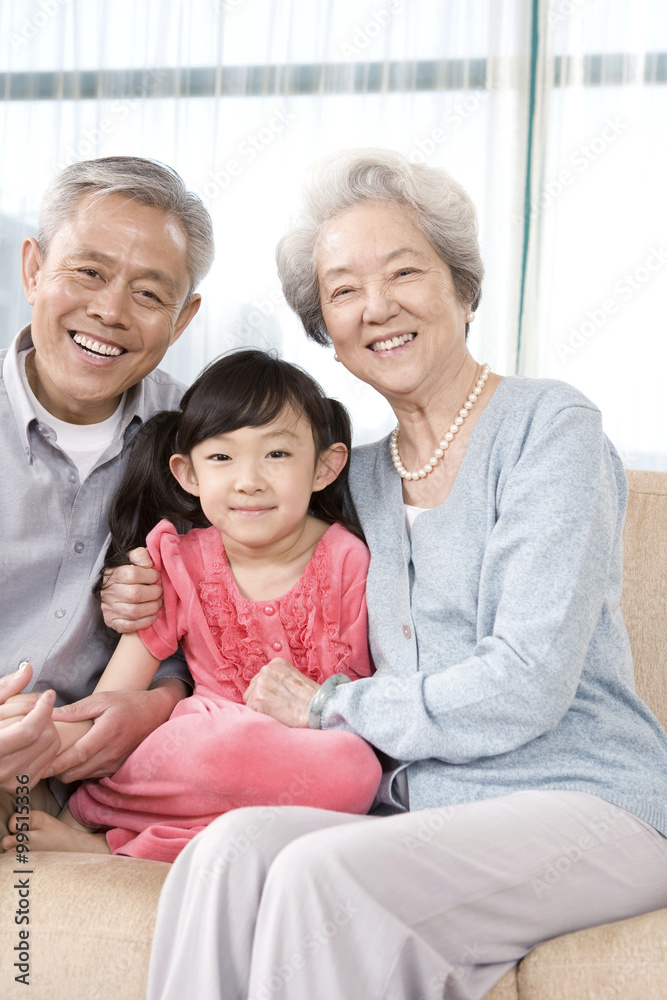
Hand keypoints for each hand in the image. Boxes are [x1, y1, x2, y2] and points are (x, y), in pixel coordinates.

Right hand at [0, 664, 59, 789]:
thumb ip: (6, 688)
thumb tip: (28, 668)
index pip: (29, 730)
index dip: (43, 709)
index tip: (48, 694)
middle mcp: (1, 769)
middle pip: (44, 737)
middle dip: (46, 717)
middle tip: (35, 709)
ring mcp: (11, 781)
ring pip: (52, 747)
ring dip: (49, 729)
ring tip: (33, 721)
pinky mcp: (21, 786)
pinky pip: (50, 760)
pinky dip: (48, 745)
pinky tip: (34, 737)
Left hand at [49, 679, 186, 781]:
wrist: (156, 714)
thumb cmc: (128, 703)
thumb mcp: (103, 699)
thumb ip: (77, 709)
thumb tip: (50, 713)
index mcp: (107, 732)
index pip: (78, 754)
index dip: (57, 763)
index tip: (39, 764)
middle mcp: (112, 752)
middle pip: (76, 771)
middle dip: (55, 772)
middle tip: (38, 764)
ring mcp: (115, 763)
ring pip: (82, 776)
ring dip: (65, 773)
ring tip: (50, 764)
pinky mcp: (116, 768)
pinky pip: (92, 775)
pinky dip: (78, 772)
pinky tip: (70, 763)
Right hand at [101, 547, 162, 631]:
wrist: (114, 589)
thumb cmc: (128, 573)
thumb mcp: (132, 559)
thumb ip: (140, 555)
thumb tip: (148, 563)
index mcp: (114, 574)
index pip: (132, 574)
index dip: (150, 576)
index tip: (156, 576)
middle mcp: (109, 592)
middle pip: (135, 594)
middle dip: (153, 593)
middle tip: (159, 591)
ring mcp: (109, 608)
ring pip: (133, 612)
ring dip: (152, 608)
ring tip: (158, 603)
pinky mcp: (112, 621)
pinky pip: (129, 626)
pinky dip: (145, 622)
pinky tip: (153, 615)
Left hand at [243, 659, 318, 728]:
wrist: (317, 708)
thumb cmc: (310, 698)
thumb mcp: (294, 678)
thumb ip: (278, 679)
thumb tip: (267, 691)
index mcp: (276, 663)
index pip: (261, 680)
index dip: (268, 693)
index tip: (278, 700)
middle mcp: (266, 670)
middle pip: (252, 689)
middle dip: (261, 700)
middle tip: (278, 708)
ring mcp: (260, 684)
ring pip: (250, 701)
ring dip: (260, 708)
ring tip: (278, 712)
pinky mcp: (258, 699)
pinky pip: (251, 711)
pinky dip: (261, 716)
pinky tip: (275, 716)